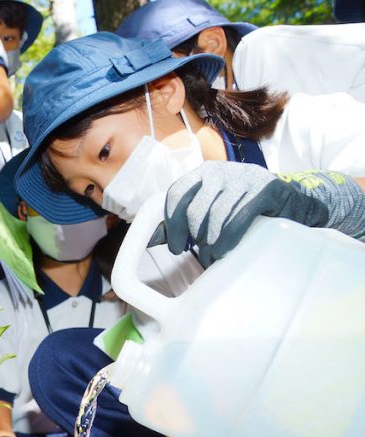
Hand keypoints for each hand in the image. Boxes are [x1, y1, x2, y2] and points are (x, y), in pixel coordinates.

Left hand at [161, 162, 348, 266]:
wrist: (292, 201)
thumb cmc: (244, 207)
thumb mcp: (213, 205)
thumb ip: (185, 217)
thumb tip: (153, 236)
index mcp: (203, 172)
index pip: (176, 194)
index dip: (171, 223)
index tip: (175, 246)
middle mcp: (221, 170)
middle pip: (194, 209)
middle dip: (192, 237)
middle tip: (198, 252)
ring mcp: (244, 177)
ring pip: (215, 216)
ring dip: (211, 243)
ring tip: (212, 256)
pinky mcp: (265, 189)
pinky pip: (238, 218)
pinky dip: (227, 239)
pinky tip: (224, 251)